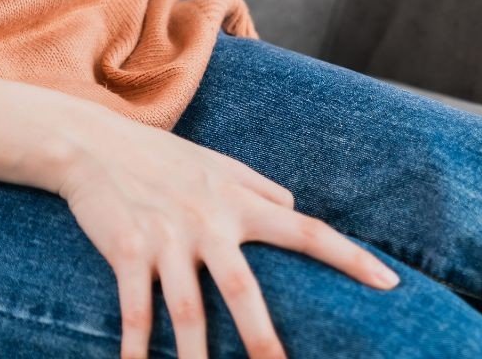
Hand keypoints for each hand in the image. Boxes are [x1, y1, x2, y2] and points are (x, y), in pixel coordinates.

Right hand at [53, 108, 400, 358]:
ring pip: (190, 313)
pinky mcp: (127, 250)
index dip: (347, 256)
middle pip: (245, 291)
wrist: (91, 142)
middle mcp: (205, 222)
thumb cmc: (158, 156)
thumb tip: (296, 204)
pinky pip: (136, 311)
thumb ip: (257, 184)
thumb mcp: (213, 162)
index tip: (390, 282)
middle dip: (267, 341)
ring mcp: (165, 238)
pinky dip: (136, 349)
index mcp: (234, 201)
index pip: (303, 228)